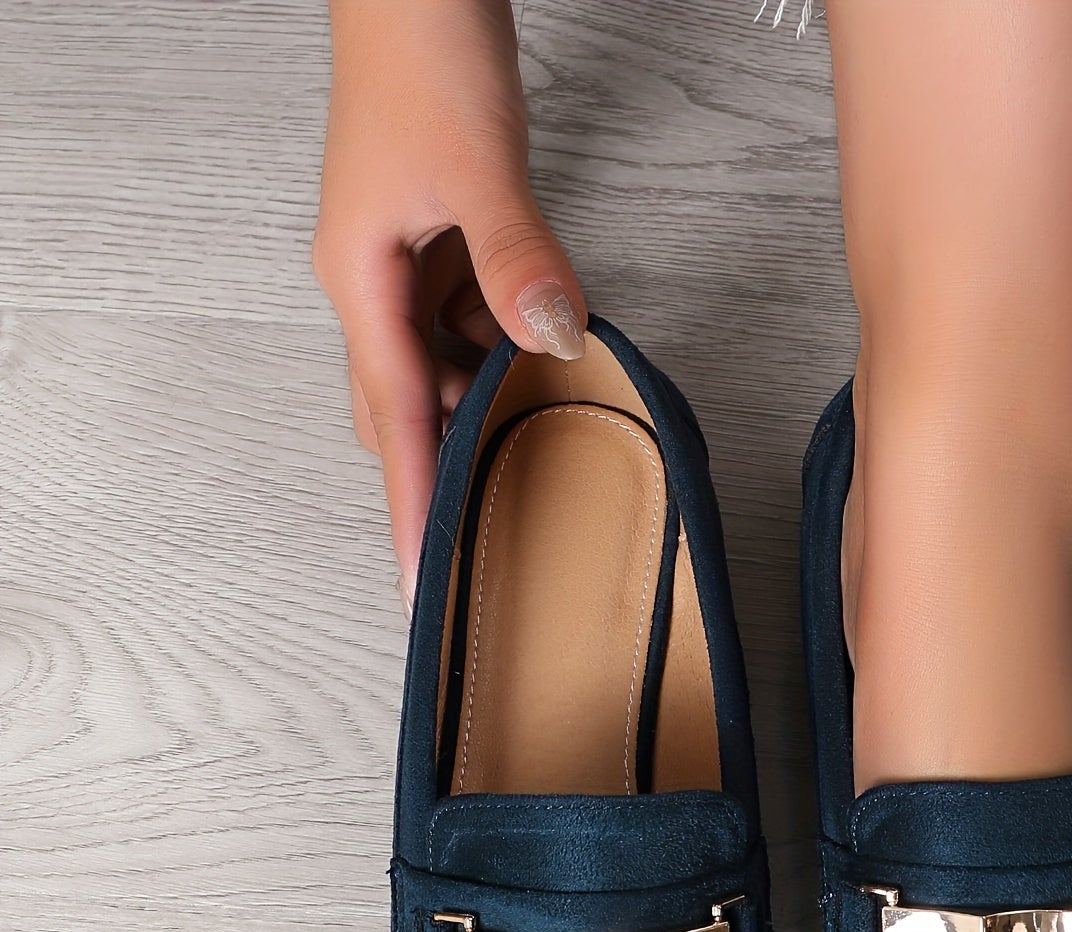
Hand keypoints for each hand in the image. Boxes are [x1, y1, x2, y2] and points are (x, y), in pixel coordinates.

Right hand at [314, 0, 585, 604]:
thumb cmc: (422, 54)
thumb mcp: (477, 167)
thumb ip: (515, 259)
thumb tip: (552, 340)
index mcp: (362, 282)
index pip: (393, 420)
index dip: (413, 503)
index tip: (421, 580)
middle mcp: (376, 284)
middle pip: (409, 409)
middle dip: (442, 473)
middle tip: (484, 545)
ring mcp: (407, 263)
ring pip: (445, 368)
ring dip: (487, 407)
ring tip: (536, 458)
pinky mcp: (441, 241)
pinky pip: (472, 321)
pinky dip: (507, 350)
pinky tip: (549, 359)